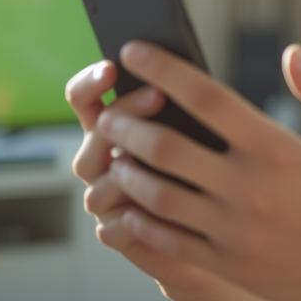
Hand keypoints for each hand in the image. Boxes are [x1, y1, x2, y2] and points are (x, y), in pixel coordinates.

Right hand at [65, 61, 227, 300]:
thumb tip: (190, 69)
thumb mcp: (199, 126)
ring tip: (168, 160)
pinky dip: (135, 220)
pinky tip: (162, 211)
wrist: (216, 226)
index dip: (90, 82)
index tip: (112, 66)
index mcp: (114, 125)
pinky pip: (113, 228)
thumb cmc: (210, 165)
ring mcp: (105, 198)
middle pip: (95, 133)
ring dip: (131, 170)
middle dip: (124, 112)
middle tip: (157, 95)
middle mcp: (101, 160)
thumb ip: (184, 102)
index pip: (84, 98)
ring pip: (99, 183)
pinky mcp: (117, 234)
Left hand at [90, 41, 300, 300]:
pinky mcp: (230, 267)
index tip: (135, 51)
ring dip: (127, 172)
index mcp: (281, 151)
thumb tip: (291, 52)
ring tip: (115, 157)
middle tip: (109, 114)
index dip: (164, 69)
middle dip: (126, 126)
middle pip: (166, 148)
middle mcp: (251, 190)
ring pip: (158, 196)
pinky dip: (139, 221)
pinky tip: (128, 206)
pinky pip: (168, 241)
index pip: (207, 98)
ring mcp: (236, 233)